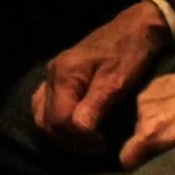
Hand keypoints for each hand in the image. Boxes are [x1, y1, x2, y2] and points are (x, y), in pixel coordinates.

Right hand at [29, 1, 172, 150]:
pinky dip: (57, 122)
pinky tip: (77, 129)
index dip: (79, 137)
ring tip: (88, 141)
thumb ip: (96, 104)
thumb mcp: (117, 80)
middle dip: (69, 139)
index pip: (58, 118)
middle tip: (97, 145)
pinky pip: (45, 106)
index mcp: (65, 74)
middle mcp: (51, 75)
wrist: (133, 29)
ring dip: (62, 134)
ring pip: (41, 115)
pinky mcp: (58, 79)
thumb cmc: (128, 53)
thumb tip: (80, 130)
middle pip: (45, 120)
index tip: (104, 142)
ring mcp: (52, 76)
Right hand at [119, 69, 174, 167]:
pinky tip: (174, 105)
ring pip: (144, 114)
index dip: (133, 161)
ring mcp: (148, 95)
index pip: (126, 155)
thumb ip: (163, 152)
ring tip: (173, 121)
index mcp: (149, 133)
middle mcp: (142, 113)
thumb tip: (145, 162)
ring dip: (154, 119)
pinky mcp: (157, 82)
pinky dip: (159, 104)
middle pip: (139, 133)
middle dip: (149, 138)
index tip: (141, 165)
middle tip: (168, 141)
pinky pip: (151, 99)